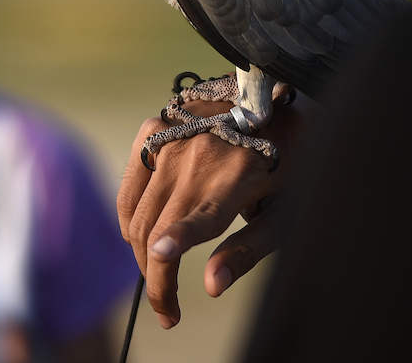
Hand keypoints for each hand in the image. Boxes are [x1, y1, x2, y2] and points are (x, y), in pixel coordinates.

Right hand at [117, 94, 304, 328]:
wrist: (267, 101)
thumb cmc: (283, 165)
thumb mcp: (281, 212)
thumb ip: (247, 251)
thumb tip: (210, 287)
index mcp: (238, 174)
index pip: (201, 216)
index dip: (177, 239)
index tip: (160, 260)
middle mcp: (198, 155)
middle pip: (159, 228)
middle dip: (158, 278)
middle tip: (167, 310)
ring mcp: (170, 140)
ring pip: (139, 214)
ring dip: (142, 255)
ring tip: (158, 278)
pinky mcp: (152, 130)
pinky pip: (128, 189)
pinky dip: (130, 219)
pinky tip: (144, 239)